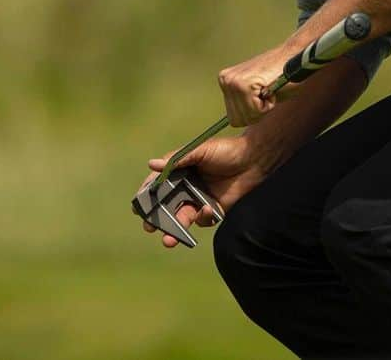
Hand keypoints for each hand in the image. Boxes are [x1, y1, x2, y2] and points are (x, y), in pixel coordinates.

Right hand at [136, 135, 267, 248]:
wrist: (254, 160)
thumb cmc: (225, 150)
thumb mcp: (200, 150)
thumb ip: (177, 159)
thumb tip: (152, 164)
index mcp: (180, 171)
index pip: (158, 184)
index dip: (147, 195)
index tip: (137, 206)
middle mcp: (187, 187)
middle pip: (166, 206)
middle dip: (156, 219)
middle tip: (149, 227)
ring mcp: (199, 200)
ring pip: (181, 218)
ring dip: (173, 230)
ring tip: (168, 240)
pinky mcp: (213, 210)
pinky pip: (202, 220)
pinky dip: (203, 217)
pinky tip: (208, 208)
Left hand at [218, 44, 293, 126]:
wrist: (292, 55)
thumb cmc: (280, 76)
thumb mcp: (256, 93)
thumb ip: (242, 104)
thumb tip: (234, 120)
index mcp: (225, 82)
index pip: (234, 119)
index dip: (252, 113)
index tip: (261, 96)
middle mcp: (225, 80)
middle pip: (238, 120)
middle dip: (256, 113)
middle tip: (266, 92)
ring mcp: (232, 81)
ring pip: (247, 116)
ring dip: (262, 107)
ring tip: (267, 88)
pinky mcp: (243, 83)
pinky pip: (255, 110)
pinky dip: (267, 104)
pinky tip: (270, 86)